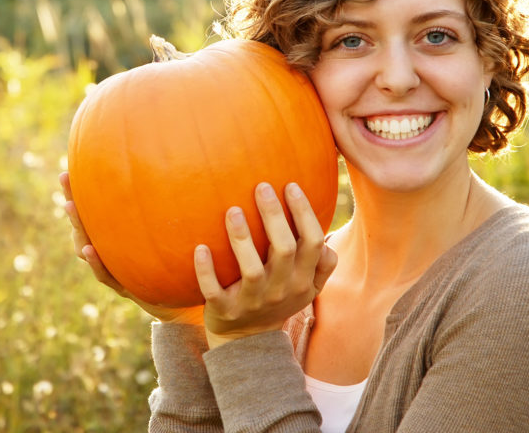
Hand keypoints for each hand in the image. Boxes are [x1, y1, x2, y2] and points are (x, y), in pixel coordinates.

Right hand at [59, 172, 203, 324]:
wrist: (184, 301)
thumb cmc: (180, 261)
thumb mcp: (175, 232)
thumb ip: (173, 205)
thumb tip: (185, 163)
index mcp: (119, 233)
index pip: (96, 208)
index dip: (81, 189)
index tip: (70, 168)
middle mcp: (111, 249)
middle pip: (85, 223)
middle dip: (74, 201)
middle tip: (64, 178)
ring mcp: (113, 268)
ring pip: (86, 247)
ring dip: (78, 228)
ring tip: (71, 207)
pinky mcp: (123, 287)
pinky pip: (105, 274)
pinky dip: (96, 262)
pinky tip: (89, 250)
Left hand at [194, 182, 336, 348]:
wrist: (247, 341)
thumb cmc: (278, 300)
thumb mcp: (306, 288)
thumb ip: (321, 264)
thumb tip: (328, 233)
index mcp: (303, 280)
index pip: (313, 243)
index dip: (304, 213)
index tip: (290, 186)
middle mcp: (281, 291)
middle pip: (284, 249)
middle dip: (274, 216)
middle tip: (261, 187)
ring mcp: (252, 302)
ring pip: (251, 269)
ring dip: (242, 239)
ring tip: (233, 210)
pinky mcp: (225, 310)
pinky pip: (214, 291)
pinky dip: (206, 270)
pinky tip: (200, 248)